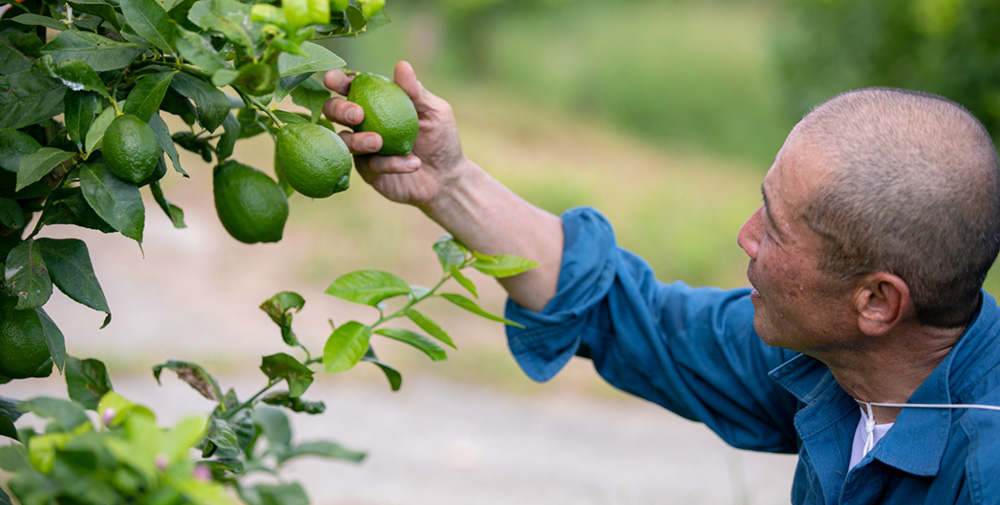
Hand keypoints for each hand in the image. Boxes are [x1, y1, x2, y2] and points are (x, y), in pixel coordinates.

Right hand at [322, 61, 466, 207]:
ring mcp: (363, 149)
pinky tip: (412, 164)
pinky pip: (371, 167)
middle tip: (358, 114)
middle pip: (334, 112)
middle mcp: (363, 124)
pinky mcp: (369, 172)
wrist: (447, 176)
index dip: (337, 81)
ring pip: (345, 142)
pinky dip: (390, 164)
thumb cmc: (441, 138)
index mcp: (375, 101)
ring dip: (359, 141)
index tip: (332, 80)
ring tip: (380, 141)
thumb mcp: (434, 111)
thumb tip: (401, 65)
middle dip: (339, 110)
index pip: (351, 87)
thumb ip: (415, 91)